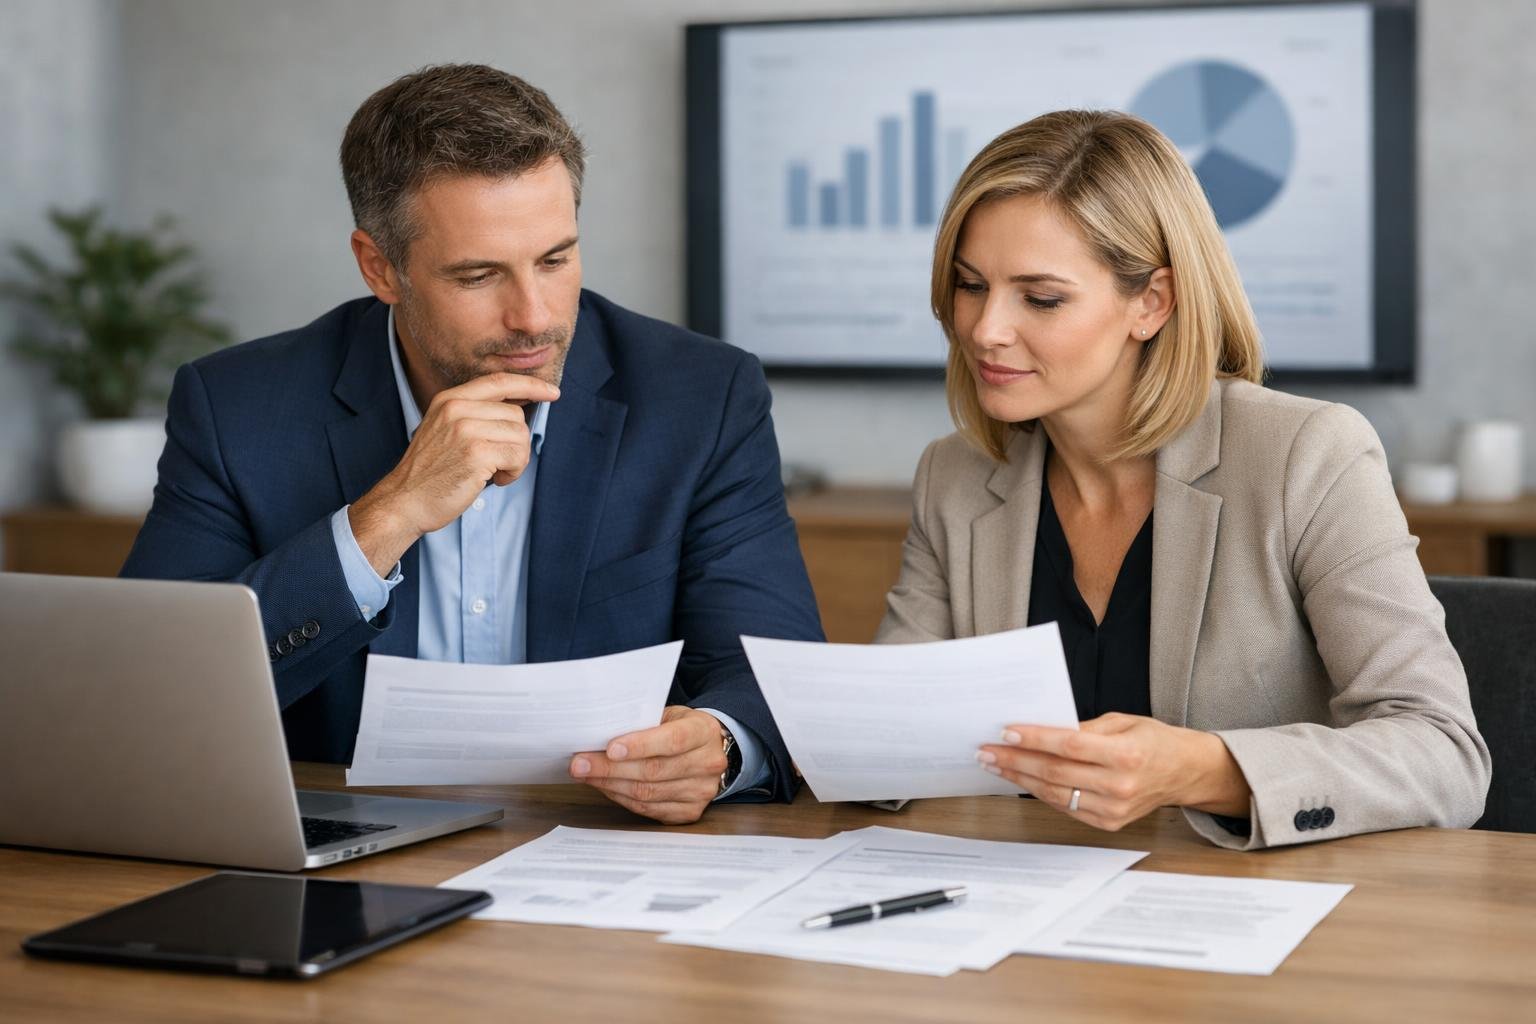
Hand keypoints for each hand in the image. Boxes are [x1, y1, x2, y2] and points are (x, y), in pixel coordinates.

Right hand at [349, 372, 559, 573]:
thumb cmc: (430, 472)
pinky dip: (513, 473)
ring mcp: (466, 429)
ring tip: (492, 472)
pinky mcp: (476, 453)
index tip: (551, 392)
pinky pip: (518, 456)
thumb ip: (475, 414)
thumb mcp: (446, 430)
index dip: (529, 385)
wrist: (405, 500)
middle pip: (516, 415)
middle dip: (516, 442)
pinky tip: (493, 480)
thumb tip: (519, 408)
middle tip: (497, 462)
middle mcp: (457, 409)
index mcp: (450, 399)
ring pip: (521, 436)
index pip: (499, 381)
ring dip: (516, 460)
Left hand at [569, 706, 729, 824]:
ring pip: (648, 793)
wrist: (712, 750)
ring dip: (611, 785)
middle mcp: (707, 764)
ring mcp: (701, 791)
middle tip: (580, 764)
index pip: (672, 740)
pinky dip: (622, 799)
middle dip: (611, 769)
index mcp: (703, 732)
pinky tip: (606, 788)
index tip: (610, 749)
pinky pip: (649, 809)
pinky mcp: (691, 812)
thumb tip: (598, 736)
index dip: (640, 745)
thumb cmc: (682, 728)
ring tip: (586, 776)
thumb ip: (643, 724)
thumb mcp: (670, 715)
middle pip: (654, 771)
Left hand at [977, 712, 1251, 830]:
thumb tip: (1040, 730)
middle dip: (1016, 761)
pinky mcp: (1109, 823)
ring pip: (1055, 794)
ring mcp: (1115, 809)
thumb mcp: (1122, 722)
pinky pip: (1066, 807)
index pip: (1069, 746)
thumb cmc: (1153, 740)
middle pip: (1056, 773)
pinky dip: (1040, 793)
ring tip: (995, 765)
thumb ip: (1084, 728)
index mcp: (1126, 754)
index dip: (1034, 740)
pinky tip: (1021, 780)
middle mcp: (1120, 785)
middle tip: (986, 751)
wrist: (1186, 772)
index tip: (1005, 732)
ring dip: (1020, 779)